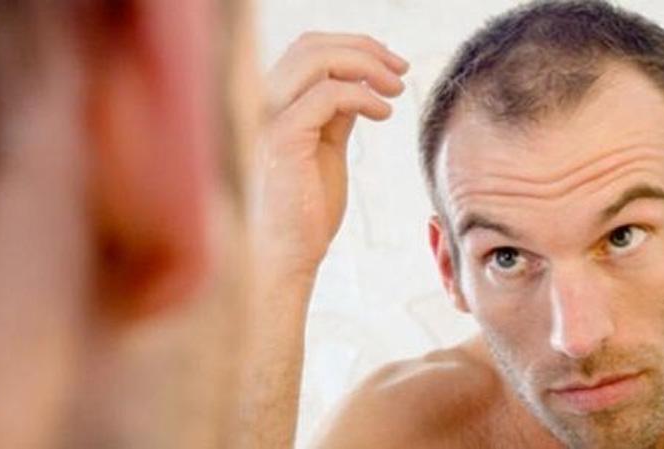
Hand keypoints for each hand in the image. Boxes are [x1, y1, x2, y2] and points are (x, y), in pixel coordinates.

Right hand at [252, 32, 407, 278]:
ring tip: (397, 86)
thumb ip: (335, 114)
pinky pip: (327, 96)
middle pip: (310, 45)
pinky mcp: (281, 140)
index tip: (391, 63)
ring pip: (315, 59)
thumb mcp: (326, 149)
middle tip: (401, 68)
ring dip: (366, 65)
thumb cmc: (305, 211)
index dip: (352, 46)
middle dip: (364, 48)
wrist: (287, 257)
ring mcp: (267, 120)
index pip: (307, 49)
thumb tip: (361, 84)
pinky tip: (384, 114)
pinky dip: (363, 96)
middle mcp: (262, 105)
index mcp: (272, 105)